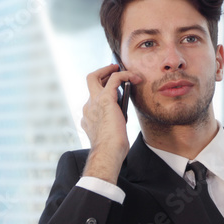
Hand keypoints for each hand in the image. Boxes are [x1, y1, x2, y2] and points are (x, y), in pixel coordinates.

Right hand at [81, 64, 141, 183]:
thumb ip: (112, 121)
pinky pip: (114, 78)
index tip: (114, 91)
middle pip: (89, 82)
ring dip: (110, 70)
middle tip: (112, 71)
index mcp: (88, 116)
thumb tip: (121, 114)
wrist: (108, 152)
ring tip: (124, 70)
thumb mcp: (111, 132)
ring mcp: (93, 102)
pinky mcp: (105, 99)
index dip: (102, 92)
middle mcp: (87, 107)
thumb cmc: (112, 149)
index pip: (93, 98)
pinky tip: (135, 78)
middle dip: (100, 74)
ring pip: (95, 77)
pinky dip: (125, 75)